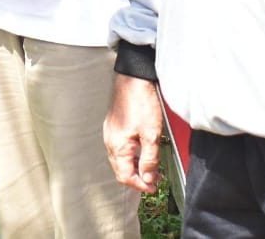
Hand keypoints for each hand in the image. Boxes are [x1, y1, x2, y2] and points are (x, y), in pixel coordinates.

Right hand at [103, 73, 162, 191]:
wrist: (133, 79)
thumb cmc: (142, 103)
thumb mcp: (151, 134)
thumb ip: (150, 159)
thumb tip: (148, 179)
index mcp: (118, 146)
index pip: (125, 176)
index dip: (140, 185)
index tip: (154, 187)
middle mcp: (110, 141)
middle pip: (120, 169)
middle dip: (137, 178)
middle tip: (154, 179)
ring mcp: (110, 133)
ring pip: (119, 159)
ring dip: (134, 166)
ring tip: (151, 166)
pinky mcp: (113, 125)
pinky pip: (118, 148)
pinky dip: (130, 155)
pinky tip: (141, 151)